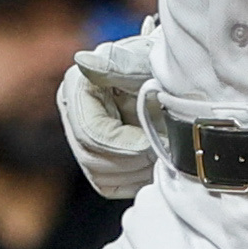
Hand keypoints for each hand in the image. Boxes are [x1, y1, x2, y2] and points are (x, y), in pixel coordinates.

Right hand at [57, 28, 156, 198]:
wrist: (174, 82)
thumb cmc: (163, 66)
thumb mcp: (148, 61)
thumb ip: (120, 63)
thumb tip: (84, 62)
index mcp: (76, 86)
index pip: (90, 134)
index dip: (126, 145)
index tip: (154, 142)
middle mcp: (73, 114)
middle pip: (93, 160)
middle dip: (135, 159)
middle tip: (164, 146)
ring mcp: (82, 141)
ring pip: (102, 177)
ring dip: (139, 170)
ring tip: (162, 150)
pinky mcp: (97, 164)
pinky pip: (111, 186)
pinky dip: (138, 178)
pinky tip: (154, 160)